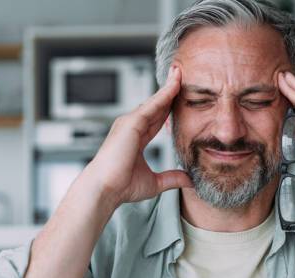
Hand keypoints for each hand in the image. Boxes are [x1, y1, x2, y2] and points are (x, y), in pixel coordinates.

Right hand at [85, 66, 192, 205]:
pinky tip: (175, 85)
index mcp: (135, 138)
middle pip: (156, 104)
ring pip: (154, 101)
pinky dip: (164, 94)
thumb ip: (172, 178)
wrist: (105, 189)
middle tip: (181, 74)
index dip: (168, 106)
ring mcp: (129, 123)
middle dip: (169, 90)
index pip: (157, 118)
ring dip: (168, 87)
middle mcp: (131, 127)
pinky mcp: (130, 123)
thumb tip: (189, 181)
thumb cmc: (122, 187)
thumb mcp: (155, 182)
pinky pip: (152, 105)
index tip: (180, 95)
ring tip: (180, 72)